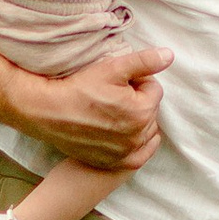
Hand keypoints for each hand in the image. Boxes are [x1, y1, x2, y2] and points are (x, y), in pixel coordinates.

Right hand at [30, 44, 169, 172]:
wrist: (49, 112)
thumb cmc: (79, 88)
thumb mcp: (113, 68)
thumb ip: (145, 61)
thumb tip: (170, 55)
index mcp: (142, 111)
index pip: (154, 89)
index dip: (137, 81)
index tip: (118, 81)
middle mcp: (137, 136)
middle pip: (150, 110)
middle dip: (138, 100)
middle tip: (113, 95)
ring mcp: (126, 152)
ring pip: (144, 130)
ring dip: (136, 120)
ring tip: (113, 111)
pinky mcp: (114, 163)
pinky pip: (139, 154)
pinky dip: (136, 144)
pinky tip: (124, 134)